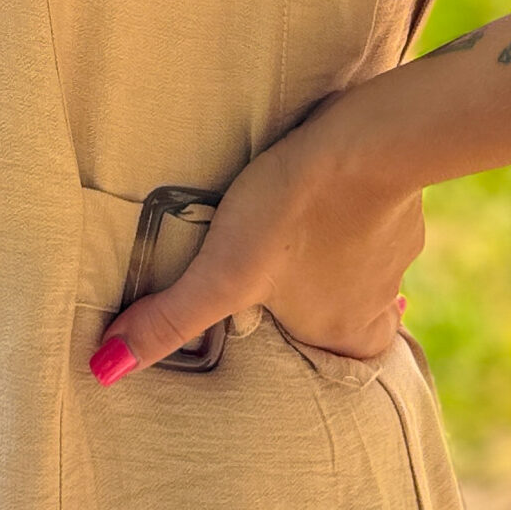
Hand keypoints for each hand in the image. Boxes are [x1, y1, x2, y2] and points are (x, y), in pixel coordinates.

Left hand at [87, 93, 421, 381]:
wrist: (370, 139)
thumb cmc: (291, 211)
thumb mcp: (220, 274)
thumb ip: (169, 321)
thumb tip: (107, 370)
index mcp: (342, 331)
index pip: (343, 367)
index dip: (320, 357)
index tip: (295, 341)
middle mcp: (377, 301)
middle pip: (355, 317)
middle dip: (323, 304)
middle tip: (289, 285)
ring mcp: (397, 250)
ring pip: (367, 267)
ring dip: (337, 255)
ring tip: (300, 231)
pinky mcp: (404, 200)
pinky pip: (381, 217)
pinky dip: (357, 208)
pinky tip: (332, 187)